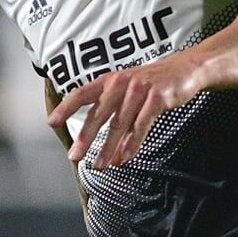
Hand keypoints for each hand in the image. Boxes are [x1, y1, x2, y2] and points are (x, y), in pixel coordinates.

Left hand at [48, 54, 206, 169]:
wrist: (185, 70)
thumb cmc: (152, 83)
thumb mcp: (128, 88)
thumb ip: (112, 109)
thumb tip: (97, 140)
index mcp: (110, 80)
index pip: (82, 93)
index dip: (66, 107)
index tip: (52, 123)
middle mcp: (121, 83)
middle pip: (98, 114)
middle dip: (85, 138)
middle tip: (75, 157)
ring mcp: (139, 90)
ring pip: (119, 124)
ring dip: (108, 148)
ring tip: (100, 165)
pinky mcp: (157, 99)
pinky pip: (141, 125)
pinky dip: (132, 143)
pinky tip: (124, 157)